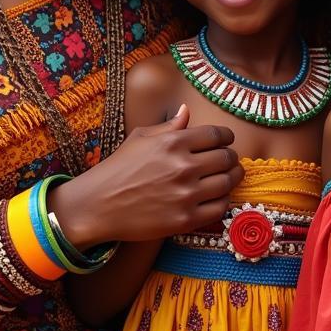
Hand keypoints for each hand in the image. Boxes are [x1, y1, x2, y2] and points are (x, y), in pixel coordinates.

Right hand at [51, 105, 241, 246]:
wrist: (98, 204)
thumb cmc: (119, 168)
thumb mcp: (141, 137)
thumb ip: (169, 126)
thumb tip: (186, 111)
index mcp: (173, 142)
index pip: (217, 135)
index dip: (226, 136)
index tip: (227, 140)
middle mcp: (183, 166)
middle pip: (226, 158)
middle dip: (231, 157)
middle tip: (228, 160)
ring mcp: (186, 194)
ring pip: (227, 183)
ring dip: (232, 178)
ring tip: (228, 177)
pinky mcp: (185, 219)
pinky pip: (219, 208)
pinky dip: (223, 201)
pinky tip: (217, 197)